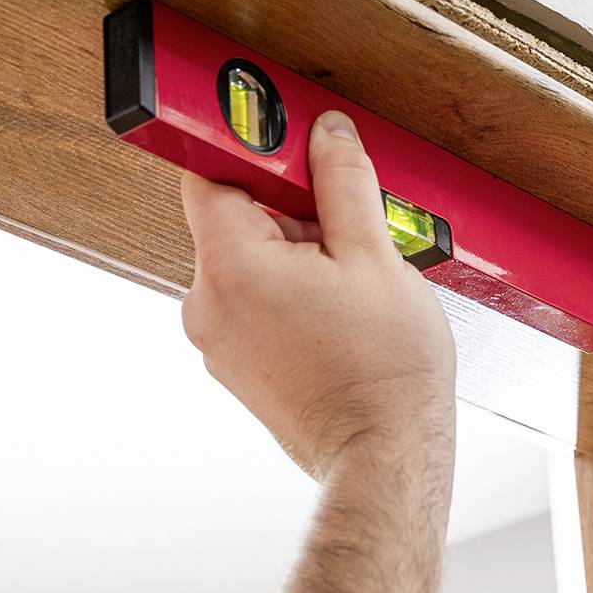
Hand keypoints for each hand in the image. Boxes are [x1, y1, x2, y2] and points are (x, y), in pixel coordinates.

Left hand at [179, 112, 455, 477]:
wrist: (384, 457)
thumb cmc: (384, 372)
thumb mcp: (375, 256)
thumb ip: (344, 182)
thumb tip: (328, 134)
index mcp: (231, 267)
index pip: (208, 175)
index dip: (250, 152)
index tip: (285, 144)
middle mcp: (207, 306)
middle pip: (233, 221)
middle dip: (289, 213)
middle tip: (346, 232)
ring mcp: (217, 343)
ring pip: (247, 265)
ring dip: (294, 258)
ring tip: (350, 286)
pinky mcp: (237, 369)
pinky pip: (254, 306)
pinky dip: (289, 297)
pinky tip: (339, 315)